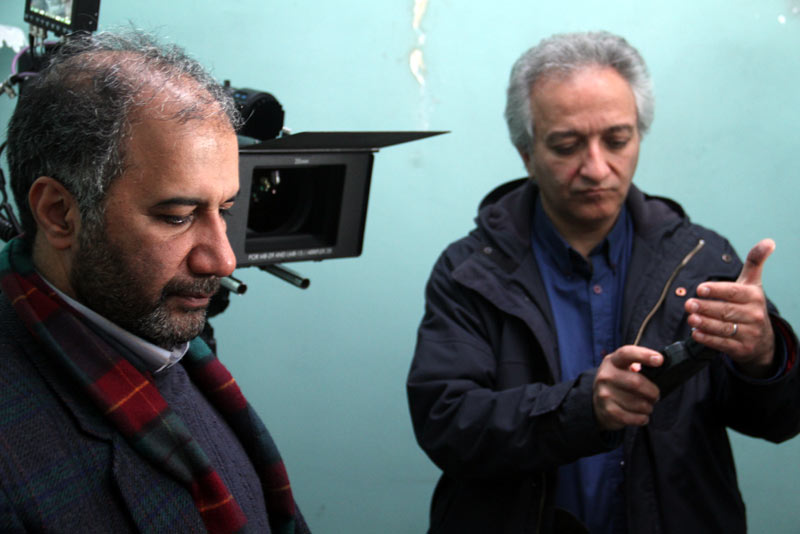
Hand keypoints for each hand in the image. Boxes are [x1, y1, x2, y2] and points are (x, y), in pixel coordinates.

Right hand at [593, 346, 662, 429]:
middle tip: (656, 396)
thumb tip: (660, 367)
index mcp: (613, 361)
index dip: (644, 355)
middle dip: (652, 392)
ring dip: (648, 407)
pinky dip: (641, 419)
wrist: (597, 402)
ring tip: (647, 406)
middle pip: (636, 382)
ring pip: (637, 403)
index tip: (659, 360)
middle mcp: (605, 375)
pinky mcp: (606, 410)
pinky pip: (631, 417)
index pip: (627, 353)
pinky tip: (642, 417)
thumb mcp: (623, 368)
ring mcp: (604, 393)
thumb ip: (639, 366)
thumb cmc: (618, 382)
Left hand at [685, 238, 775, 376]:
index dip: (717, 290)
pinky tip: (696, 333)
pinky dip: (708, 339)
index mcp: (754, 296)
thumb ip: (755, 262)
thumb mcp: (753, 284)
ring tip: (690, 318)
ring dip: (705, 324)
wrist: (763, 340)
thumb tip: (769, 241)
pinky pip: (723, 344)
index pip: (734, 292)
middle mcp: (753, 315)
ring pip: (724, 328)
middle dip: (706, 307)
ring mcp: (749, 333)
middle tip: (688, 304)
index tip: (700, 289)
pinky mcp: (742, 349)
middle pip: (726, 311)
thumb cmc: (750, 305)